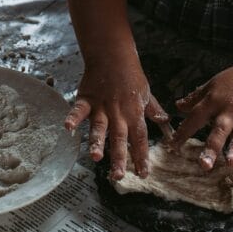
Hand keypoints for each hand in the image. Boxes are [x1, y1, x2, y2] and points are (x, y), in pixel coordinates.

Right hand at [63, 56, 170, 180]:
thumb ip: (153, 109)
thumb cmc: (130, 74)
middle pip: (120, 138)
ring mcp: (101, 107)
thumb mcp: (146, 93)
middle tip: (118, 177)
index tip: (142, 173)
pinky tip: (68, 128)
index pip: (140, 138)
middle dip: (119, 158)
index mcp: (134, 113)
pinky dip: (73, 118)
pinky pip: (79, 110)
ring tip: (96, 158)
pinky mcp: (86, 99)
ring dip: (98, 142)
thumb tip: (164, 122)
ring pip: (100, 127)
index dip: (141, 156)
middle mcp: (118, 113)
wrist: (112, 55)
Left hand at [171, 57, 232, 169]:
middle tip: (203, 165)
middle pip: (218, 131)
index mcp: (213, 101)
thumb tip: (177, 106)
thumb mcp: (212, 85)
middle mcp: (229, 110)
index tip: (172, 146)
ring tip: (231, 163)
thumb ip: (195, 97)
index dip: (183, 132)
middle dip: (211, 148)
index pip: (195, 118)